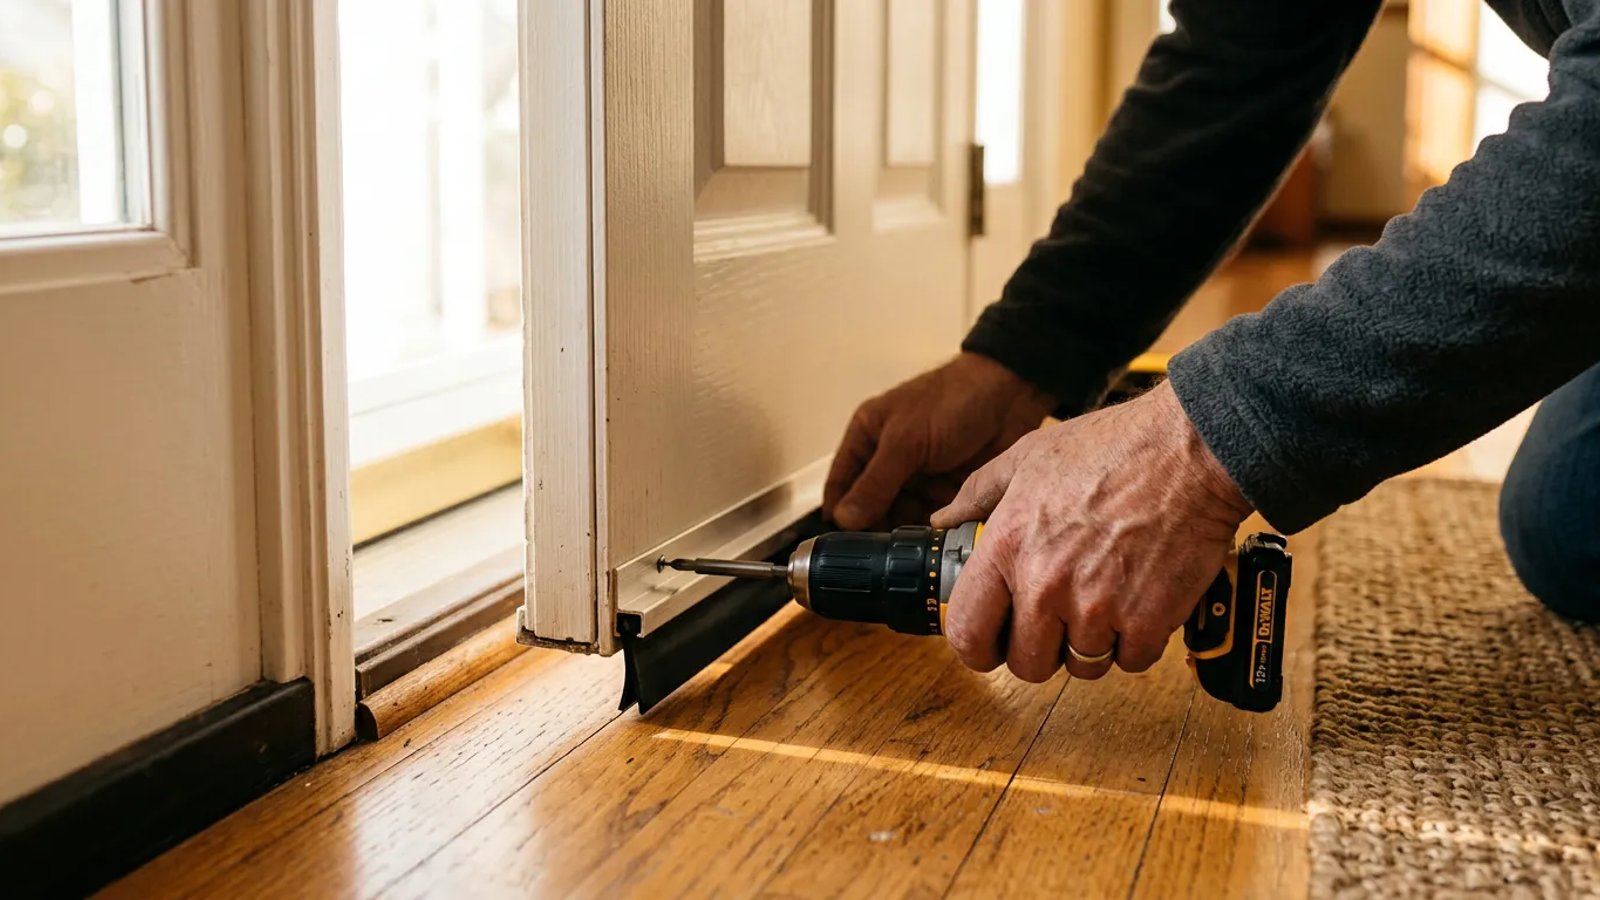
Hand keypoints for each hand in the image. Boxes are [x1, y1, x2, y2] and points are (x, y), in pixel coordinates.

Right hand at [823, 353, 1054, 530]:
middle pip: (872, 508)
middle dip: (879, 526)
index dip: (838, 516)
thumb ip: (875, 484)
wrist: (1011, 394)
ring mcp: (919, 476)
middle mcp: (888, 460)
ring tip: (919, 537)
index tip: (843, 547)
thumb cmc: (950, 403)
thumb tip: (843, 520)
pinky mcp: (947, 489)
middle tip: (886, 551)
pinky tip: (940, 534)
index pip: (840, 485)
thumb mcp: (906, 442)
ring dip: (910, 528)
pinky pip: (932, 517)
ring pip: (903, 516)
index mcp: (867, 438)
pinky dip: (935, 527)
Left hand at [930, 380, 1252, 682]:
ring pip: (1082, 665)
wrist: (1190, 451)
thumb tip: (945, 521)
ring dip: (1092, 643)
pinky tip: (1139, 602)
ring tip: (1105, 600)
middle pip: (1027, 664)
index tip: (992, 643)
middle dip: (1042, 648)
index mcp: (1008, 547)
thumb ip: (978, 493)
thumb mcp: (1029, 456)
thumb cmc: (1113, 447)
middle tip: (1059, 620)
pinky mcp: (1147, 621)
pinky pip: (1130, 660)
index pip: (968, 635)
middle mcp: (1046, 585)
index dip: (979, 647)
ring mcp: (1097, 608)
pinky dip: (1136, 641)